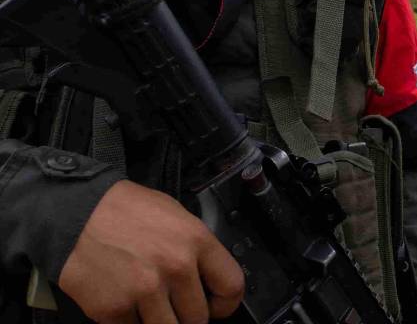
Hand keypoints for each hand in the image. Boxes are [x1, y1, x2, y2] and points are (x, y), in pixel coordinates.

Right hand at [59, 180, 243, 322]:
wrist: (77, 214)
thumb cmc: (127, 211)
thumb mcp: (175, 216)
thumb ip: (195, 249)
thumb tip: (209, 279)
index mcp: (195, 240)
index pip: (231, 287)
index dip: (225, 304)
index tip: (216, 306)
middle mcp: (175, 267)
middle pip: (199, 319)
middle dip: (188, 316)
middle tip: (175, 305)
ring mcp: (145, 291)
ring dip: (161, 323)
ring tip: (150, 305)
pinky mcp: (114, 311)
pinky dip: (131, 323)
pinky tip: (125, 301)